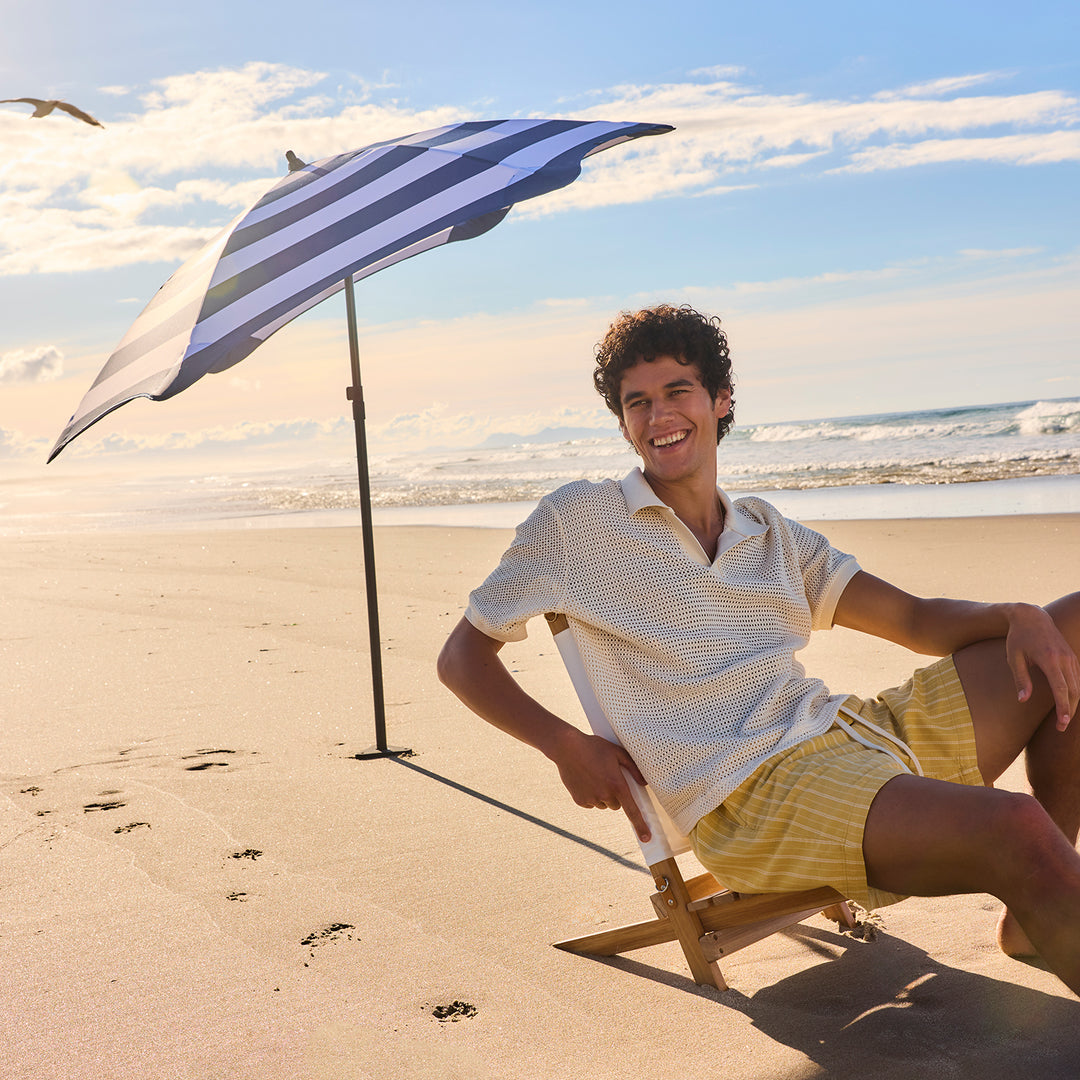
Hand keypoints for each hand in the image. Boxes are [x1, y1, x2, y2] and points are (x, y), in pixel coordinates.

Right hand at [550, 728, 652, 842]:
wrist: (567, 748)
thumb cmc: (594, 747)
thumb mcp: (617, 752)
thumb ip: (633, 768)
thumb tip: (644, 783)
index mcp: (617, 784)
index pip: (632, 810)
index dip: (641, 826)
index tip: (646, 838)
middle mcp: (604, 795)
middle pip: (617, 805)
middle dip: (616, 796)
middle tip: (608, 778)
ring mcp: (591, 799)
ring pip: (603, 804)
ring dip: (602, 795)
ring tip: (594, 775)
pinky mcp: (579, 800)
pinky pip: (590, 803)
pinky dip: (590, 795)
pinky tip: (585, 780)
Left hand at [1005, 604, 1079, 730]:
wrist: (1031, 616)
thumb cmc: (1018, 638)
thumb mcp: (1013, 657)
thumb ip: (1020, 679)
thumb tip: (1023, 700)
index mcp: (1049, 659)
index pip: (1061, 689)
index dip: (1063, 708)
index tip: (1061, 723)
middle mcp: (1064, 659)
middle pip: (1073, 690)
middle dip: (1069, 710)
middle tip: (1060, 727)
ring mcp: (1071, 657)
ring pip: (1078, 685)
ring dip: (1073, 703)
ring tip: (1062, 718)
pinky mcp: (1072, 656)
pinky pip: (1077, 678)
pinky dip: (1074, 691)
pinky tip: (1067, 701)